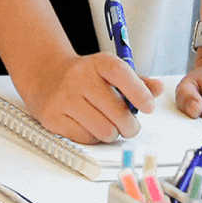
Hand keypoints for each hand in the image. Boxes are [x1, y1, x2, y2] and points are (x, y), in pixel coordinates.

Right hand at [16, 50, 162, 143]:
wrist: (43, 73)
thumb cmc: (82, 76)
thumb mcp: (107, 71)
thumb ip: (135, 82)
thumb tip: (158, 87)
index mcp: (95, 63)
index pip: (119, 72)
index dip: (139, 92)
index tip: (148, 107)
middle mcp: (77, 77)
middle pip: (118, 113)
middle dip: (129, 126)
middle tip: (127, 124)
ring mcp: (63, 97)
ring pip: (105, 131)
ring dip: (111, 133)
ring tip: (104, 123)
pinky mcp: (53, 116)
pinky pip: (86, 139)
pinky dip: (91, 136)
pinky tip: (85, 124)